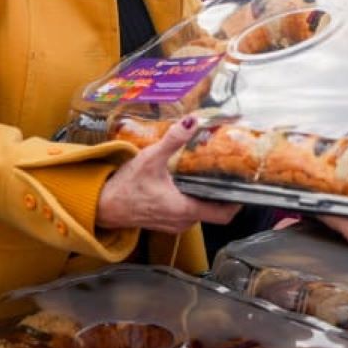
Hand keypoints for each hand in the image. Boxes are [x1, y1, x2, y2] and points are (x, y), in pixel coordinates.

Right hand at [96, 117, 239, 233]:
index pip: (223, 214)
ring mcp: (174, 225)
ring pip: (200, 213)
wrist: (103, 206)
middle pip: (214, 212)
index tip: (245, 187)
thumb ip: (172, 141)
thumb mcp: (150, 159)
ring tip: (209, 177)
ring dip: (206, 198)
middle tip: (227, 174)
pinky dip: (192, 202)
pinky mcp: (165, 223)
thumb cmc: (125, 187)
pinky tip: (187, 185)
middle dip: (221, 195)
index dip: (237, 202)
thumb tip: (191, 122)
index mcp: (184, 209)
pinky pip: (188, 215)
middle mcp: (183, 221)